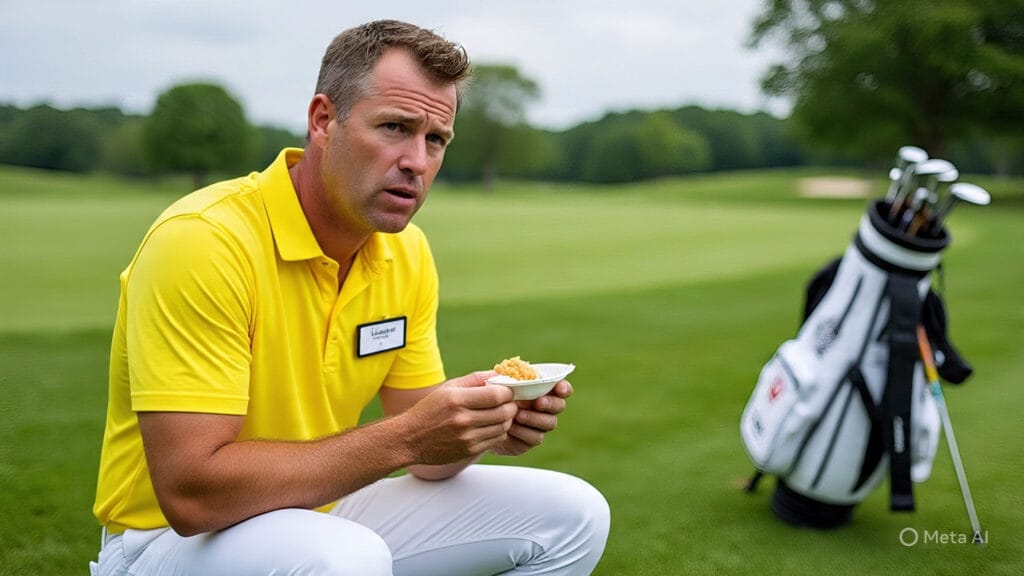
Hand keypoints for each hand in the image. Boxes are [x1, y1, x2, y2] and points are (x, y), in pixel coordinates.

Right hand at [398, 371, 517, 464]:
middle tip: (508, 402)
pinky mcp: (470, 451)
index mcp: (457, 400)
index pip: (497, 395)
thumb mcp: (448, 388)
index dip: (508, 392)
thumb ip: (475, 379)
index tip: (508, 390)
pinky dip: (498, 431)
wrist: (409, 439)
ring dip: (506, 419)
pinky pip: (495, 439)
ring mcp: (467, 437)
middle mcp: (463, 419)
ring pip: (503, 427)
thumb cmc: (429, 410)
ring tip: (499, 413)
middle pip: (504, 412)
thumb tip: (498, 372)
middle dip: (511, 405)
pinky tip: (490, 425)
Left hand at [490, 379, 571, 456]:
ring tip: (518, 415)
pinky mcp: (530, 440)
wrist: (479, 425)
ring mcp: (539, 425)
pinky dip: (524, 432)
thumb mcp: (494, 385)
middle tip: (538, 402)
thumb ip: (503, 377)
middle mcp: (544, 408)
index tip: (559, 388)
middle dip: (551, 403)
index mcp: (540, 390)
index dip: (564, 388)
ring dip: (535, 418)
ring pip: (550, 423)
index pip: (561, 388)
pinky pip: (536, 437)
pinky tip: (510, 427)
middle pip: (559, 406)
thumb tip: (508, 371)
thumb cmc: (489, 399)